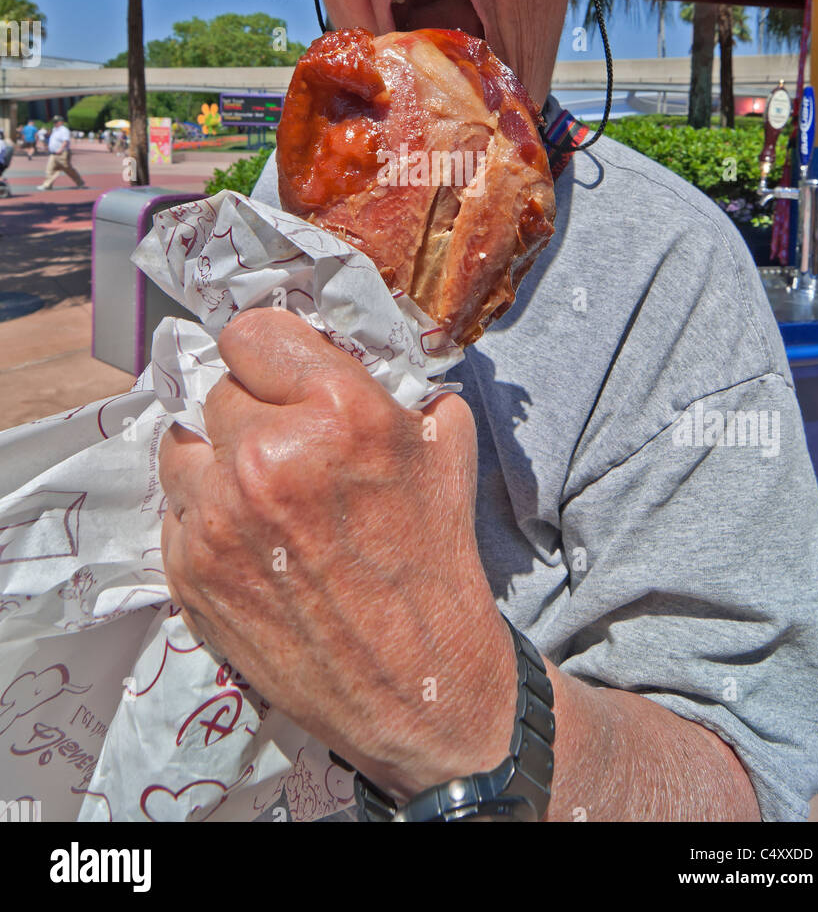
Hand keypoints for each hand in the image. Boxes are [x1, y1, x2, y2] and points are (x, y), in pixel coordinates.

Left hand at [158, 307, 514, 800]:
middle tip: (285, 441)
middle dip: (251, 408)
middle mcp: (266, 455)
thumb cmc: (435, 559)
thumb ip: (391, 380)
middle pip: (217, 387)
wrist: (418, 683)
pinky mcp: (188, 570)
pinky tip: (252, 539)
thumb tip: (347, 342)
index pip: (250, 331)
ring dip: (216, 457)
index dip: (270, 352)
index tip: (281, 372)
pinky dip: (206, 514)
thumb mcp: (444, 443)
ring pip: (183, 444)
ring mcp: (218, 517)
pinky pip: (176, 507)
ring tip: (259, 489)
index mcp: (336, 410)